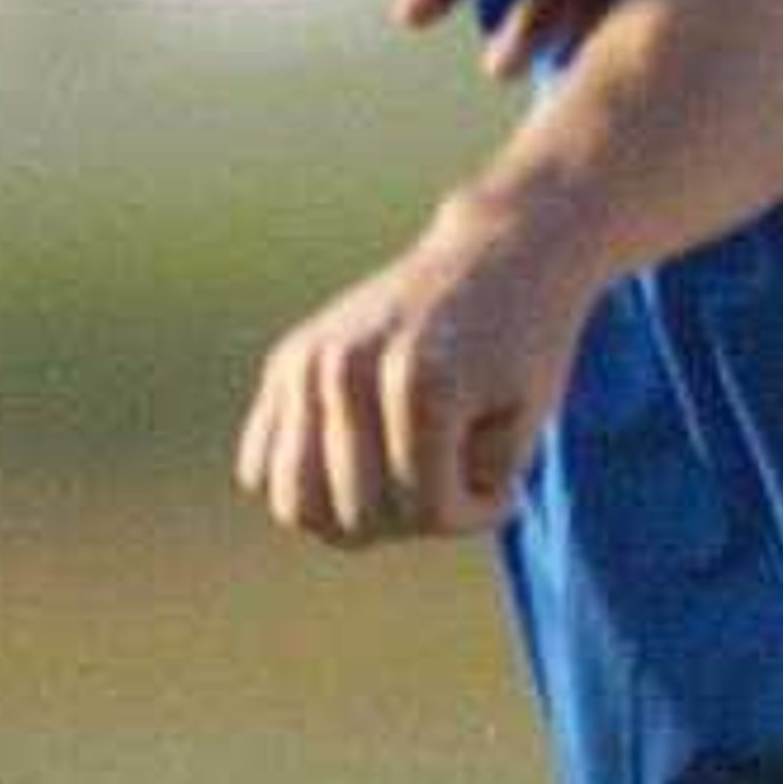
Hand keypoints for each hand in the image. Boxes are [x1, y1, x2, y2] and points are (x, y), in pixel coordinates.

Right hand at [236, 209, 590, 547]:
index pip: (426, 511)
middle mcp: (347, 367)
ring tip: (404, 479)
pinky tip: (361, 461)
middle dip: (412, 520)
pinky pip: (260, 468)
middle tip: (454, 480)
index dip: (475, 513)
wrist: (497, 257)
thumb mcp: (520, 433)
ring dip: (354, 515)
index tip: (506, 486)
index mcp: (418, 382)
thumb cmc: (522, 351)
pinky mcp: (285, 363)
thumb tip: (360, 526)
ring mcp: (307, 363)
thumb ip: (453, 498)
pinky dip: (307, 484)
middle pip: (352, 518)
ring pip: (295, 505)